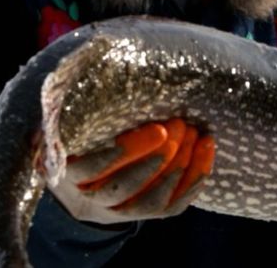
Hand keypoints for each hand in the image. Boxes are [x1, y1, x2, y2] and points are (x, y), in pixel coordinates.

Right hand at [47, 118, 214, 223]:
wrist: (87, 177)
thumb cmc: (85, 133)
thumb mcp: (74, 118)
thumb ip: (83, 102)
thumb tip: (103, 62)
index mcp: (68, 171)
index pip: (93, 168)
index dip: (124, 152)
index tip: (156, 130)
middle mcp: (91, 198)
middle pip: (123, 187)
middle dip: (156, 158)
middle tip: (179, 125)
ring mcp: (120, 210)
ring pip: (151, 201)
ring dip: (178, 168)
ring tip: (196, 134)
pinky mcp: (147, 214)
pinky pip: (173, 205)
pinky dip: (193, 179)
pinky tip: (207, 149)